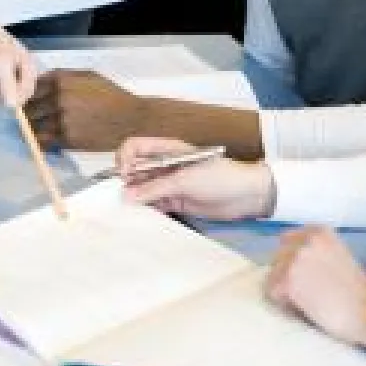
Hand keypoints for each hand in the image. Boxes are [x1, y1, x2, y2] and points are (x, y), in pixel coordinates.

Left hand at [25, 70, 144, 149]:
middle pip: (29, 108)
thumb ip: (64, 77)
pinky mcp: (67, 138)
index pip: (31, 88)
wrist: (131, 119)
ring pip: (33, 127)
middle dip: (29, 115)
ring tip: (37, 132)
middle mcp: (58, 97)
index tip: (29, 104)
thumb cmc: (111, 95)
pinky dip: (43, 142)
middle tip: (32, 121)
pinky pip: (45, 141)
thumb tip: (40, 83)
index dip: (28, 97)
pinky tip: (47, 141)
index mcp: (61, 79)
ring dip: (33, 130)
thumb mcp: (88, 76)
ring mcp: (61, 119)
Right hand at [117, 136, 274, 219]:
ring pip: (142, 189)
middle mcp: (164, 165)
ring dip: (133, 198)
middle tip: (120, 199)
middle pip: (135, 170)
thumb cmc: (219, 177)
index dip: (125, 159)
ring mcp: (169, 184)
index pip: (135, 147)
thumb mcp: (185, 179)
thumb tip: (126, 196)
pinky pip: (154, 204)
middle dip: (125, 182)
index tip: (123, 177)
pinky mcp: (175, 202)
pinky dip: (145, 210)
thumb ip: (155, 187)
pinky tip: (140, 218)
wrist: (246, 195)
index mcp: (167, 150)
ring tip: (127, 212)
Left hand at [264, 226, 365, 354]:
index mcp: (318, 231)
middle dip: (287, 275)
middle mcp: (305, 239)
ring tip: (309, 301)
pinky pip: (272, 293)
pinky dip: (285, 304)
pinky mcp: (288, 281)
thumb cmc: (359, 292)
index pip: (287, 241)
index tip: (309, 277)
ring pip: (272, 276)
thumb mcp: (337, 256)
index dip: (293, 261)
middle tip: (310, 293)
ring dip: (285, 291)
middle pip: (277, 258)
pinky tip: (306, 308)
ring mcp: (295, 259)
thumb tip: (290, 262)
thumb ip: (315, 252)